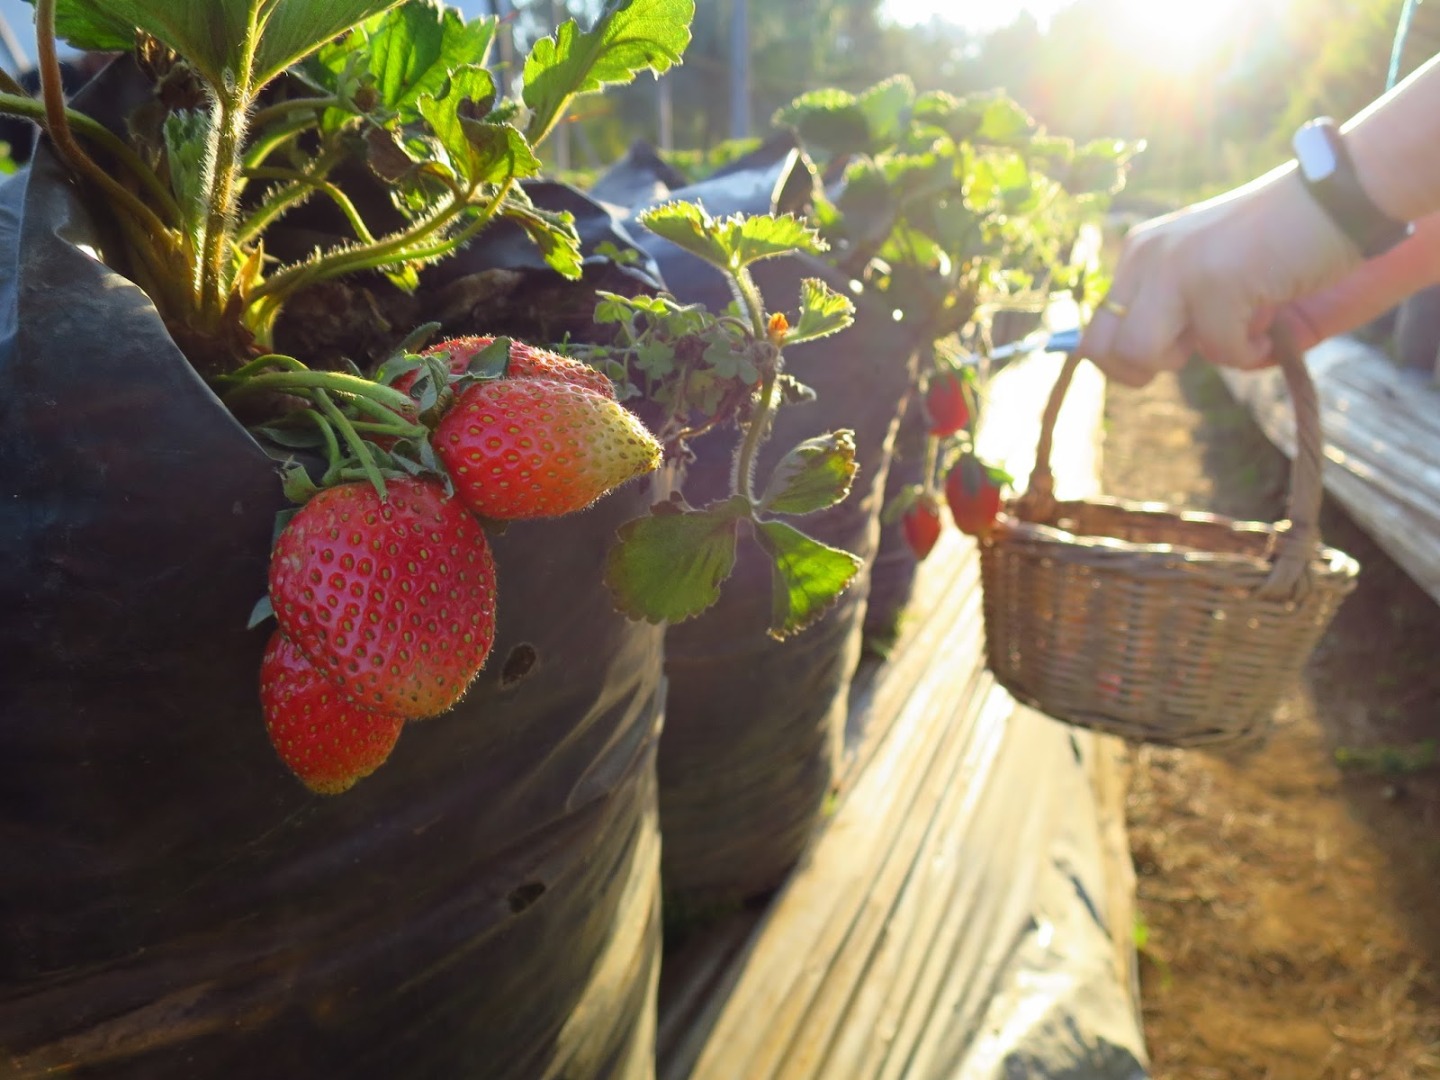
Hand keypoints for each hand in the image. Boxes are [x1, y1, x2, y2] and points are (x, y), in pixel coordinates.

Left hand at [1079, 166, 1360, 385]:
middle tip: (1194, 346)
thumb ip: (1168, 311)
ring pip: (1140, 354)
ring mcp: (1176, 266)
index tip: (1175, 347)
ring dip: (1192, 356)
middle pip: (1101, 350)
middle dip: (1144, 368)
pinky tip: (1271, 313)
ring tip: (1236, 323)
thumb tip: (1133, 367)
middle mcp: (1146, 255)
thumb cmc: (1275, 244)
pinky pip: (1219, 352)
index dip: (1126, 361)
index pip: (1094, 333)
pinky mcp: (1214, 281)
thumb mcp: (1205, 274)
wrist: (1337, 198)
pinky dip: (1250, 350)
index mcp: (1138, 252)